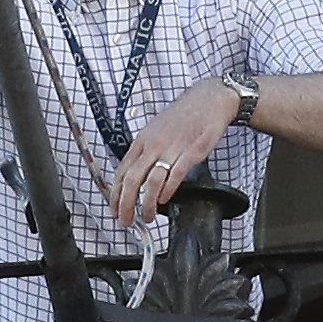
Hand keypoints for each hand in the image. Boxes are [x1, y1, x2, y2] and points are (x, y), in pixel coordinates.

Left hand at [109, 78, 238, 227]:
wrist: (207, 101)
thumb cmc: (182, 117)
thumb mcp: (154, 131)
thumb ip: (144, 152)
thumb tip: (134, 175)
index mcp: (142, 141)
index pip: (122, 171)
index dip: (116, 194)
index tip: (115, 209)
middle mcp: (153, 145)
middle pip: (132, 180)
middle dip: (126, 204)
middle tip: (125, 220)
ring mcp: (171, 149)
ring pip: (152, 182)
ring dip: (147, 204)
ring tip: (148, 216)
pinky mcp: (190, 153)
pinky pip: (175, 176)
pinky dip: (168, 191)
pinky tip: (165, 200)